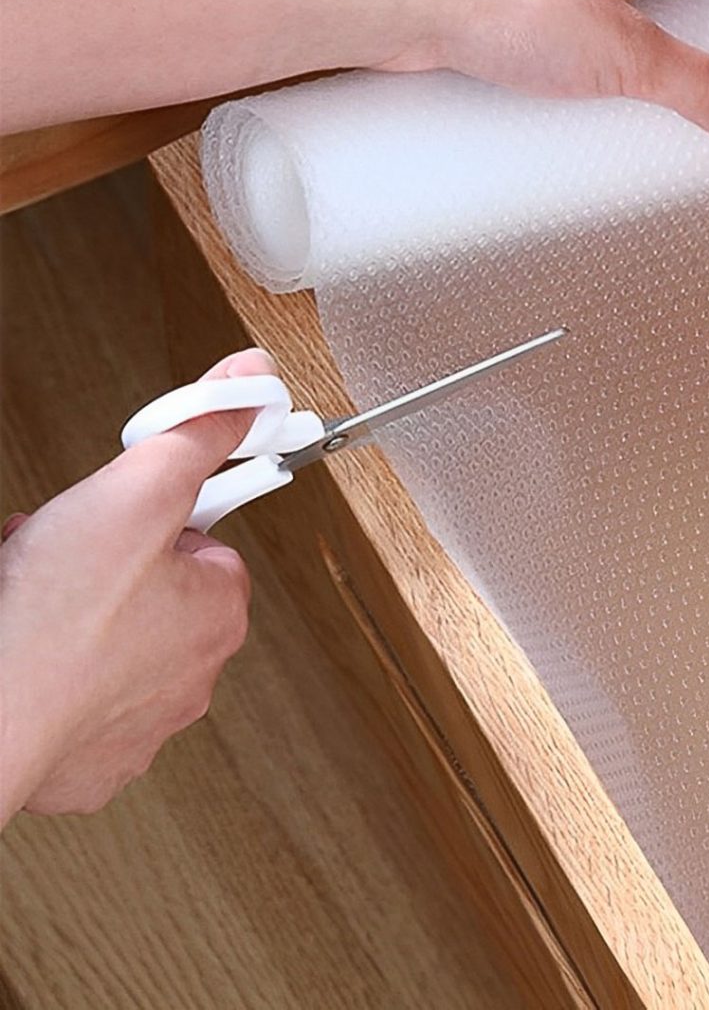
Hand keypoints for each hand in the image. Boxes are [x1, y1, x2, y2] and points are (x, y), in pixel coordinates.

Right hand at [0, 349, 273, 824]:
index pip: (205, 545)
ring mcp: (143, 719)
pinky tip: (26, 650)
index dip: (154, 521)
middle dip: (105, 565)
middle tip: (63, 559)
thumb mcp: (137, 495)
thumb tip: (252, 382)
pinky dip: (55, 667)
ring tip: (34, 600)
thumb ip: (197, 436)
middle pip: (154, 589)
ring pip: (113, 638)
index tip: (124, 518)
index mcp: (218, 615)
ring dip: (75, 610)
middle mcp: (194, 674)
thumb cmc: (55, 623)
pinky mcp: (95, 754)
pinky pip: (79, 691)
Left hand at [3, 0, 708, 143]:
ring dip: (634, 77)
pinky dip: (590, 84)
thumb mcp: (626, 56)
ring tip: (637, 120)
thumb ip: (700, 85)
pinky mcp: (529, 20)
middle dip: (685, 59)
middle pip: (671, 20)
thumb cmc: (498, 0)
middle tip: (700, 111)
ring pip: (622, 35)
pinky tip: (588, 115)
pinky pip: (578, 53)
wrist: (403, 10)